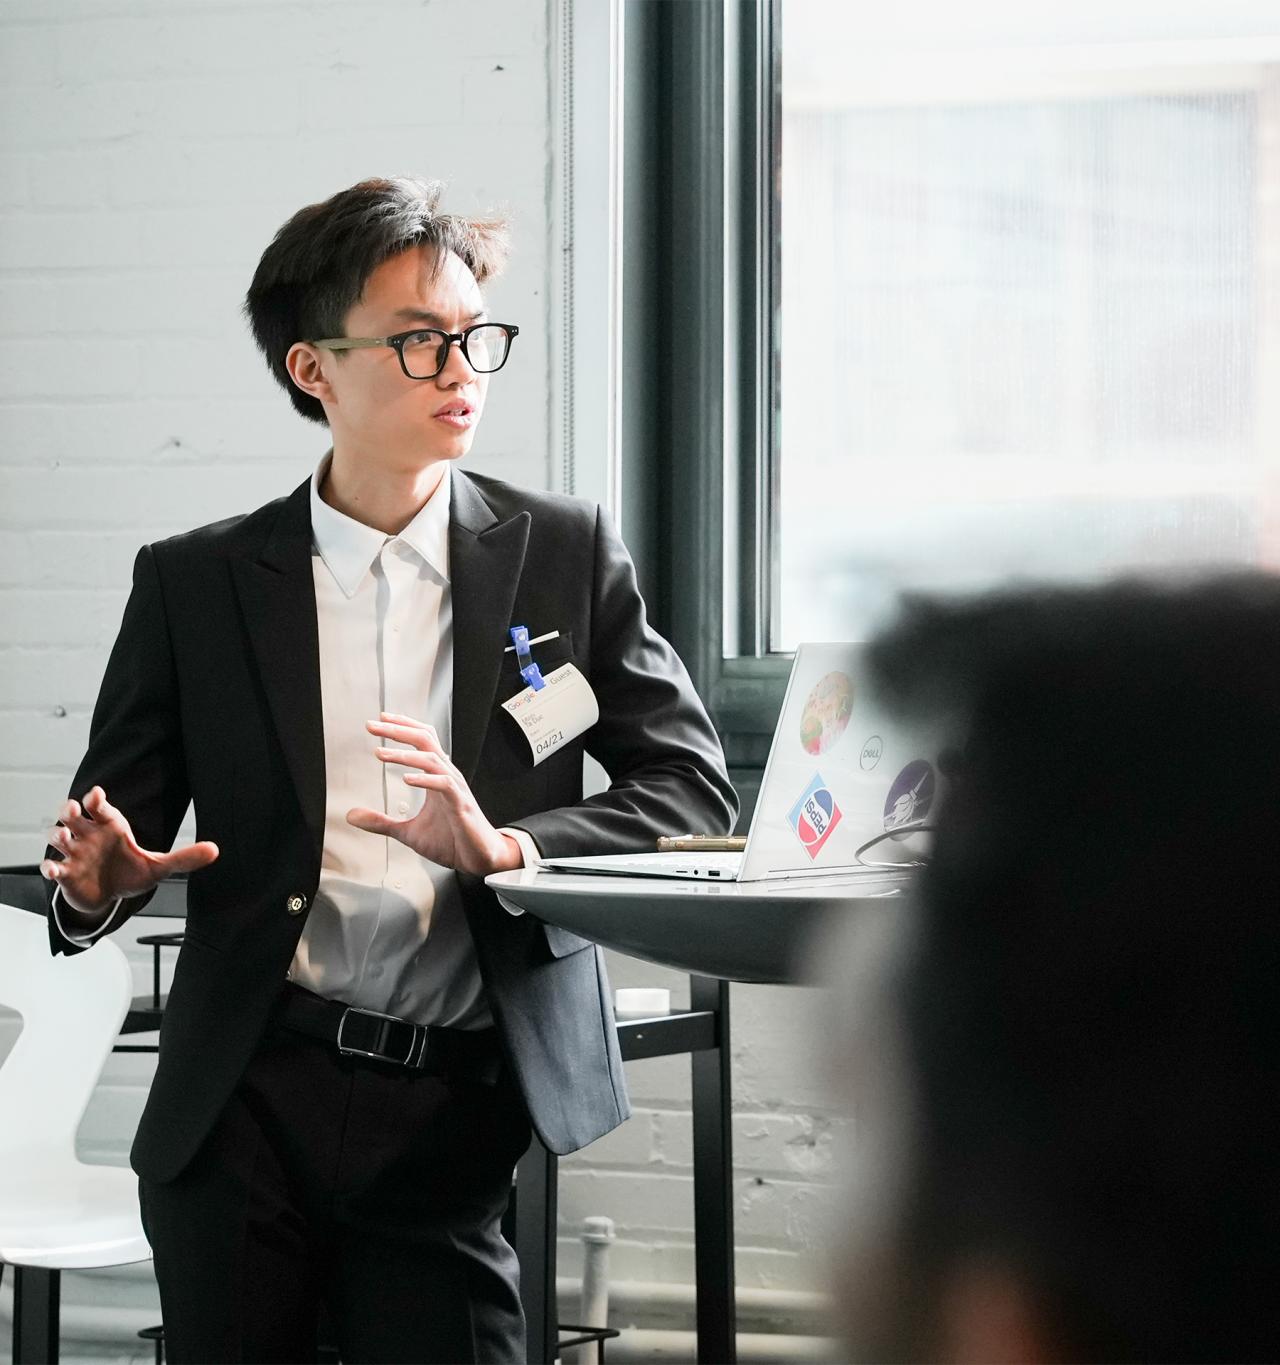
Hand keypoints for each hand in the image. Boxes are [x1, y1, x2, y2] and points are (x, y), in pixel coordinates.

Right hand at [40, 785, 219, 915]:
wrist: (111, 896)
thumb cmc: (131, 872)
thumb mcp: (160, 867)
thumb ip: (185, 858)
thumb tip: (215, 850)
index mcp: (111, 826)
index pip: (99, 806)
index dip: (95, 799)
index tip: (95, 795)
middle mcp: (90, 836)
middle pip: (72, 815)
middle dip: (69, 810)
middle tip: (72, 810)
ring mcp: (75, 854)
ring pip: (58, 836)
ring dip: (58, 835)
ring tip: (65, 836)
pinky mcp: (66, 874)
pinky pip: (52, 868)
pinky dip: (51, 868)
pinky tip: (55, 870)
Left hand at [347, 713, 522, 876]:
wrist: (480, 858)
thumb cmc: (452, 841)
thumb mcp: (408, 833)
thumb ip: (382, 822)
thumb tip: (352, 816)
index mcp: (437, 777)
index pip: (422, 740)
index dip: (403, 727)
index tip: (380, 720)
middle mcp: (447, 776)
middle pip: (425, 740)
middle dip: (398, 730)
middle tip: (372, 725)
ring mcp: (455, 789)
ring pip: (432, 759)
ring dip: (404, 754)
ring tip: (380, 753)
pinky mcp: (461, 805)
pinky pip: (444, 785)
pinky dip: (425, 779)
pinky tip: (407, 778)